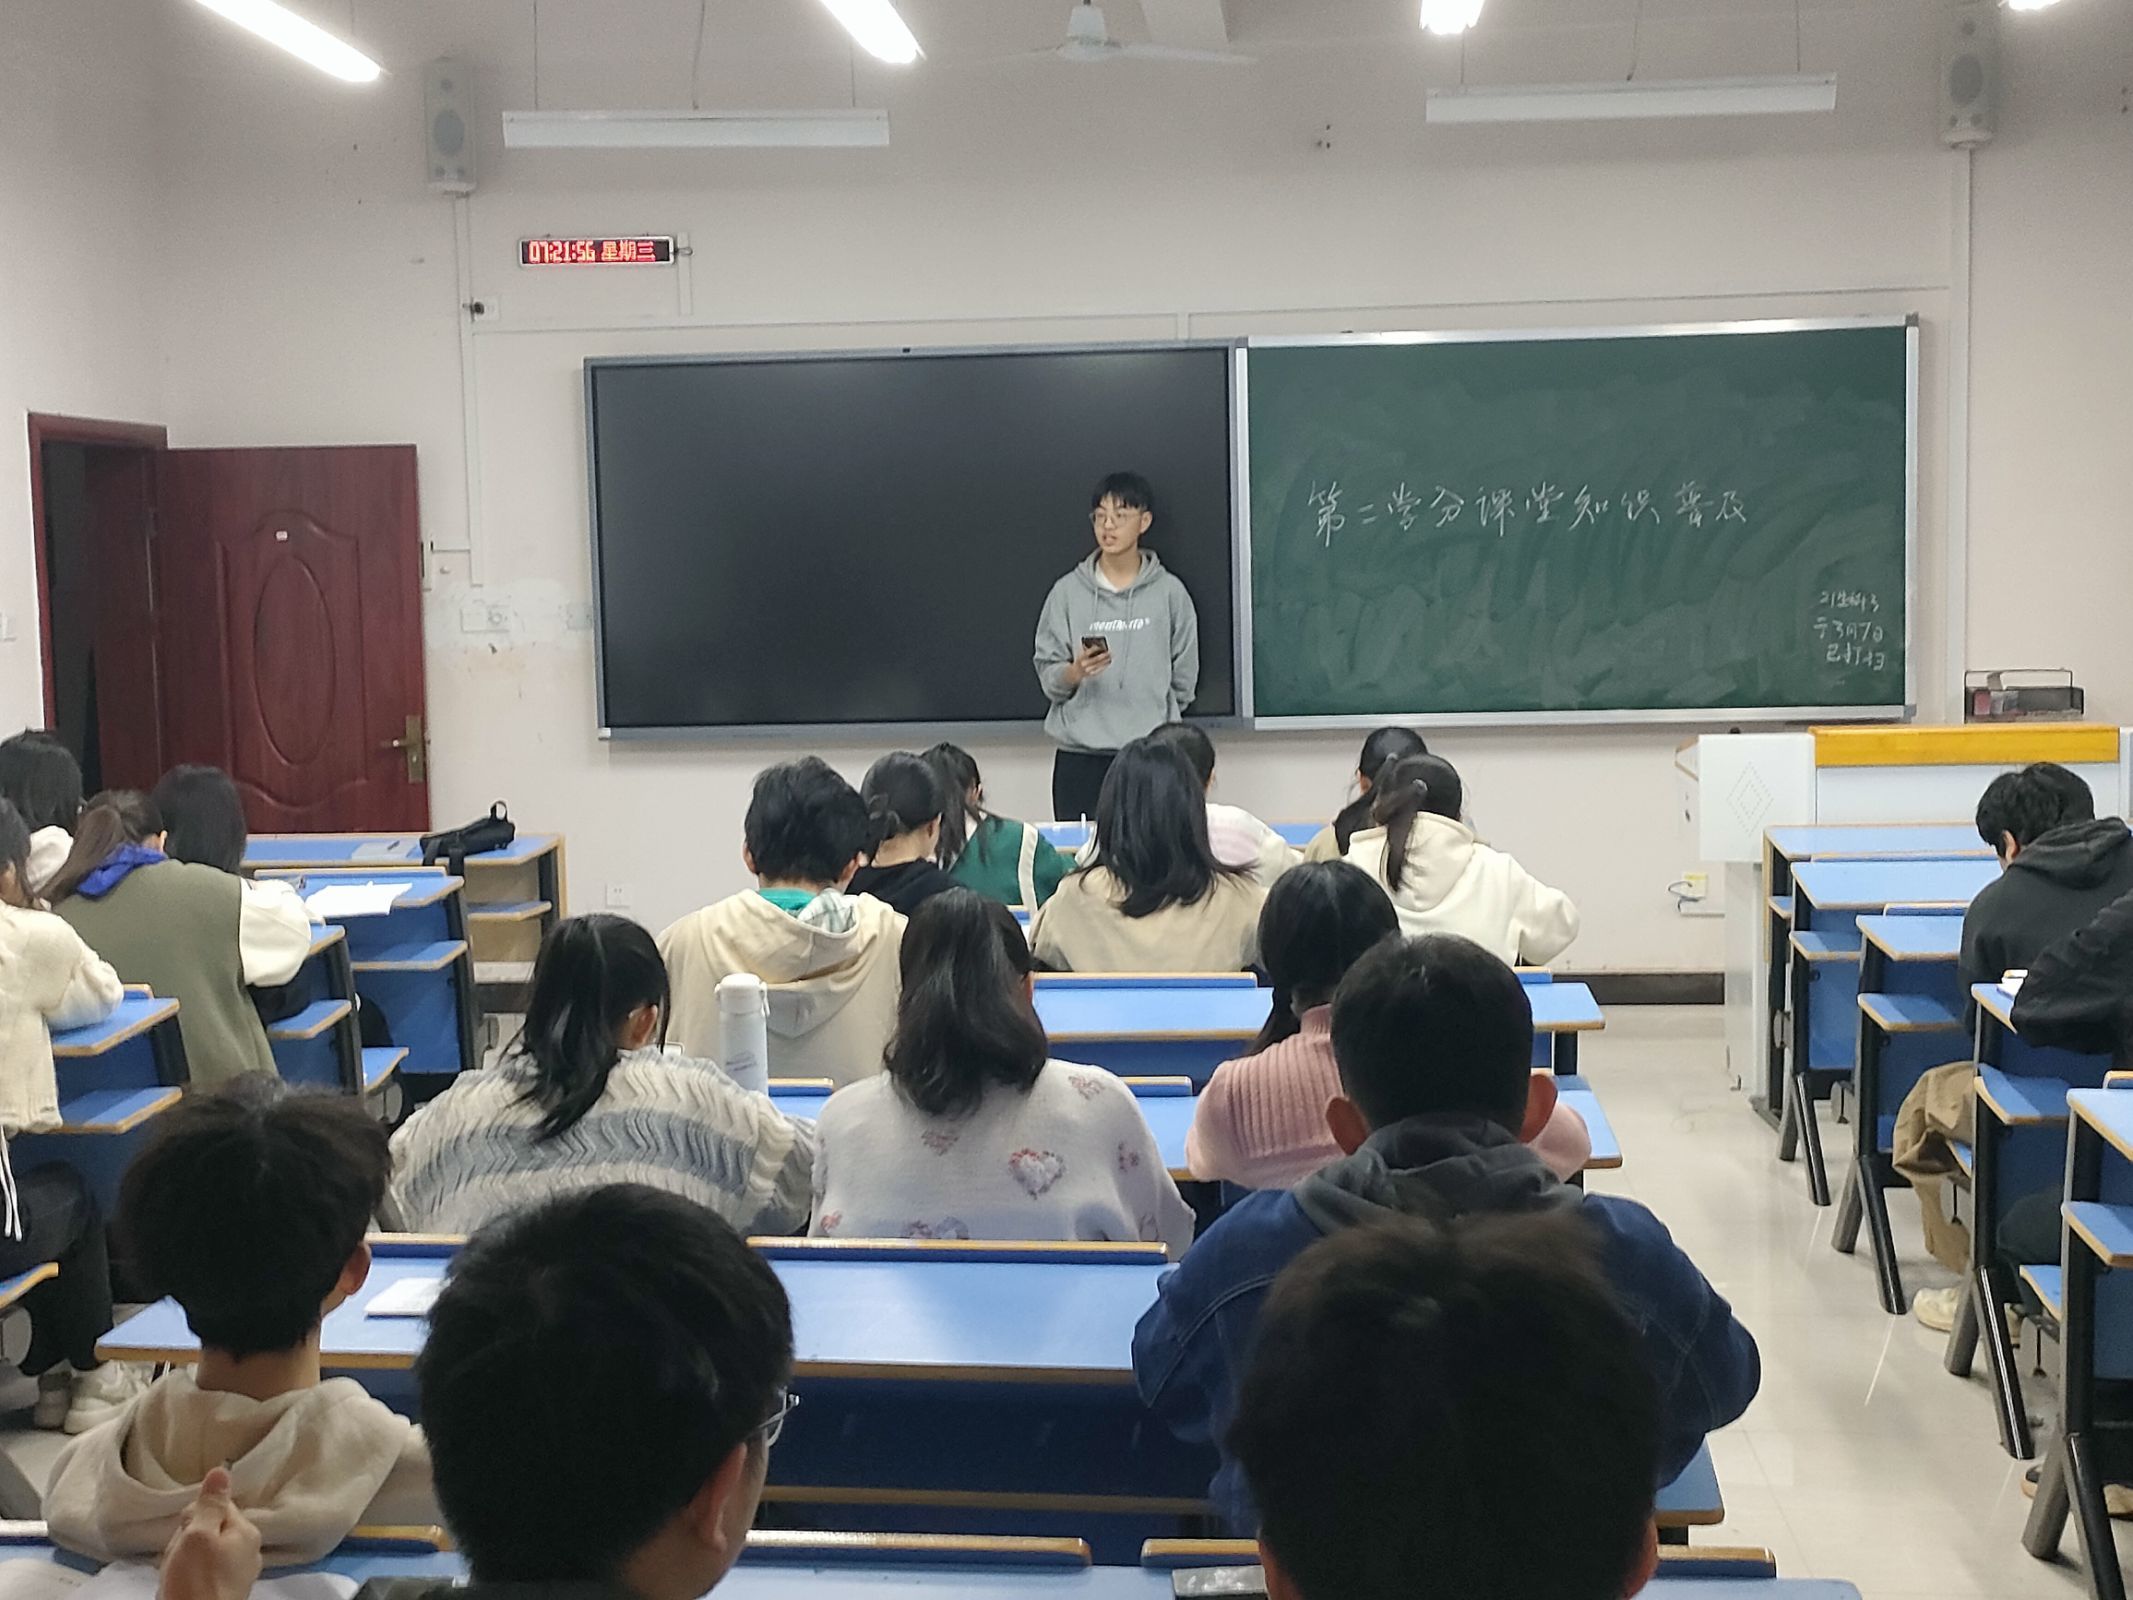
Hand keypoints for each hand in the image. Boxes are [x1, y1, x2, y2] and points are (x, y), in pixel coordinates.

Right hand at [159, 1468, 260, 1599]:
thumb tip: (222, 1469)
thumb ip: (209, 1505)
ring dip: (182, 1562)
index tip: (183, 1531)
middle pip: (208, 1530)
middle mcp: (249, 1551)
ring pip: (201, 1554)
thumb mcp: (198, 1536)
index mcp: (247, 1532)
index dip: (193, 1517)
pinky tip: (179, 1589)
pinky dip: (186, 1579)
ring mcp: (238, 1574)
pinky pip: (201, 1574)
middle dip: (186, 1541)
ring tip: (175, 1576)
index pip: (217, 1506)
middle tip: (178, 1558)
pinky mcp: (225, 1592)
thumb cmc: (196, 1582)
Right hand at [1064, 643, 1111, 687]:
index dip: (1096, 648)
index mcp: (1081, 657)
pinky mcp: (1091, 674)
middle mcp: (1084, 664)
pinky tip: (1108, 662)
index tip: (1102, 646)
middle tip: (1110, 652)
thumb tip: (1096, 644)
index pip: (1089, 651)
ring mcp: (1088, 670)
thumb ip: (1086, 648)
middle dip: (1104, 655)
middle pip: (1096, 659)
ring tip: (1111, 657)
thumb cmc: (1080, 661)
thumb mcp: (1081, 653)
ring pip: (1099, 665)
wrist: (1074, 672)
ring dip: (1106, 660)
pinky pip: (1099, 670)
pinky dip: (1104, 666)